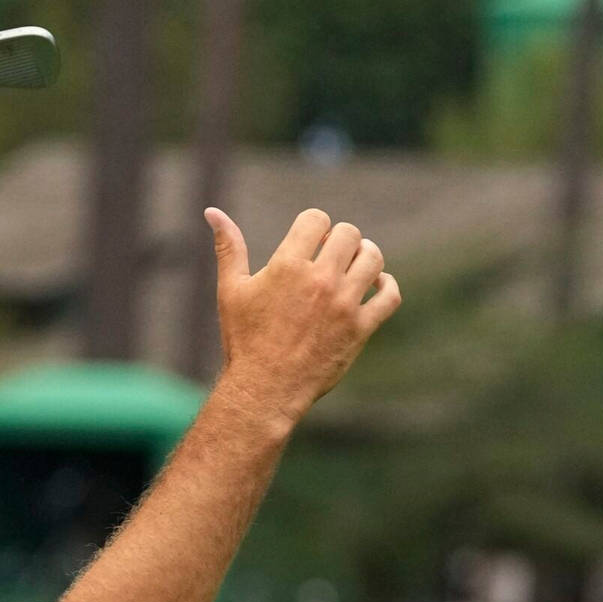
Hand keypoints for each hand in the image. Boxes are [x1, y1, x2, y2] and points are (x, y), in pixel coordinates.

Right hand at [204, 207, 401, 427]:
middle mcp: (320, 281)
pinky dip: (387, 286)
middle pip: (349, 234)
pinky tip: (375, 286)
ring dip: (365, 255)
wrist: (265, 389)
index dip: (314, 225)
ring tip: (354, 264)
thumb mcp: (231, 290)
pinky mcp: (360, 329)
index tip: (310, 240)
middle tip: (330, 254)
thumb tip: (212, 212)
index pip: (317, 219)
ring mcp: (344, 305)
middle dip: (339, 239)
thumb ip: (228, 247)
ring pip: (373, 259)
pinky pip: (390, 296)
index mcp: (288, 265)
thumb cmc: (244, 340)